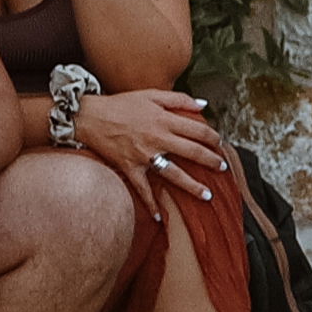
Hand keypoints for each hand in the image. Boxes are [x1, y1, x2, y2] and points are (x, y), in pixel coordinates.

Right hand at [77, 89, 229, 216]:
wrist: (88, 116)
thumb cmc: (120, 104)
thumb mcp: (151, 94)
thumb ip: (179, 98)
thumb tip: (204, 104)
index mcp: (165, 120)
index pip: (198, 130)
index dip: (213, 138)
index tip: (220, 144)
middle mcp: (158, 138)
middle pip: (192, 153)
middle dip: (211, 161)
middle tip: (223, 169)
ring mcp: (144, 155)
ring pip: (174, 173)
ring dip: (192, 186)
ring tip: (207, 196)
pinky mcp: (129, 167)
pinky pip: (143, 189)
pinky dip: (151, 204)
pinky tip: (161, 217)